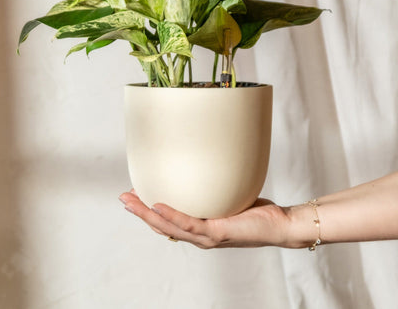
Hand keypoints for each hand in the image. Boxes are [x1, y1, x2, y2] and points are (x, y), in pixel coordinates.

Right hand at [119, 190, 290, 248]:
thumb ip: (212, 187)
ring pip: (169, 227)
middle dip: (140, 212)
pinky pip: (190, 224)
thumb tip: (202, 164)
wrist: (278, 224)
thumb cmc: (254, 210)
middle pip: (162, 226)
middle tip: (123, 197)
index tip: (134, 194)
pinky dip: (172, 216)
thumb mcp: (227, 195)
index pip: (167, 221)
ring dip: (148, 214)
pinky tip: (157, 206)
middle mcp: (199, 235)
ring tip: (131, 200)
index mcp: (199, 227)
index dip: (147, 210)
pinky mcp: (217, 232)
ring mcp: (207, 236)